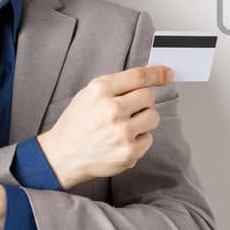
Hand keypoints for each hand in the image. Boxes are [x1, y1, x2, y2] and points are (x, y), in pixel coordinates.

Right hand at [37, 64, 171, 188]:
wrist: (61, 155)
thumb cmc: (77, 124)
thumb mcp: (89, 95)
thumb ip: (117, 85)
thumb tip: (149, 78)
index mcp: (100, 90)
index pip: (139, 76)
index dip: (158, 74)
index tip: (168, 74)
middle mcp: (112, 109)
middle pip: (149, 96)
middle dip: (142, 102)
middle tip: (128, 110)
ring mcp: (121, 132)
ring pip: (153, 117)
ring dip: (143, 120)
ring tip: (123, 126)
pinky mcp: (128, 152)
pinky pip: (148, 139)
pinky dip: (138, 140)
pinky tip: (120, 141)